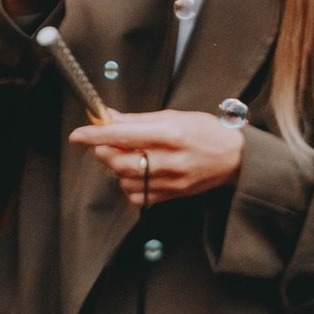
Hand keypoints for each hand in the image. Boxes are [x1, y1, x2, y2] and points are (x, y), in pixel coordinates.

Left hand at [69, 108, 244, 205]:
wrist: (236, 158)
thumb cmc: (205, 131)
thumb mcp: (173, 116)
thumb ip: (137, 120)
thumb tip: (107, 117)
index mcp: (170, 133)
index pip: (124, 135)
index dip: (96, 135)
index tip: (77, 135)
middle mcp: (170, 159)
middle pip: (120, 162)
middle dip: (104, 152)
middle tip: (105, 143)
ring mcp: (171, 181)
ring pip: (125, 181)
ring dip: (117, 168)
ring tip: (127, 156)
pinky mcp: (172, 196)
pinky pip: (138, 197)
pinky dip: (129, 186)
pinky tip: (138, 174)